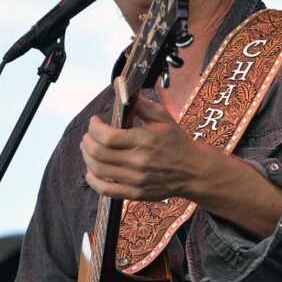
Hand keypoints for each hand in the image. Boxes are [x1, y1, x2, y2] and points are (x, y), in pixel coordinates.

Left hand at [80, 95, 204, 200]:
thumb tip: (122, 87)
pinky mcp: (135, 194)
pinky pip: (106, 190)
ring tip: (89, 148)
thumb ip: (141, 104)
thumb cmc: (177, 142)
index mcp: (144, 140)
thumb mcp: (163, 118)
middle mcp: (138, 162)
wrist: (194, 170)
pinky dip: (93, 179)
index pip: (107, 136)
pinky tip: (92, 170)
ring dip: (87, 157)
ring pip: (98, 170)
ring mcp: (136, 180)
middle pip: (98, 153)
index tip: (95, 121)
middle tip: (89, 134)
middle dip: (87, 141)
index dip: (94, 127)